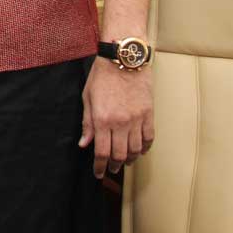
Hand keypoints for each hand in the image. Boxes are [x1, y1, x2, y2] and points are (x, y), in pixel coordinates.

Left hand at [79, 56, 154, 178]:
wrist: (123, 59)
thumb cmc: (102, 76)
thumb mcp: (87, 98)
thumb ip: (87, 123)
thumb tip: (84, 144)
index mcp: (102, 119)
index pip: (102, 152)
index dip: (100, 167)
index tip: (98, 173)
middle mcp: (120, 123)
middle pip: (120, 155)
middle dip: (115, 166)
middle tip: (112, 169)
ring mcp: (136, 119)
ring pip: (136, 149)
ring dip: (130, 159)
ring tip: (125, 162)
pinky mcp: (148, 114)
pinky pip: (149, 138)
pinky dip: (145, 148)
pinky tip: (140, 150)